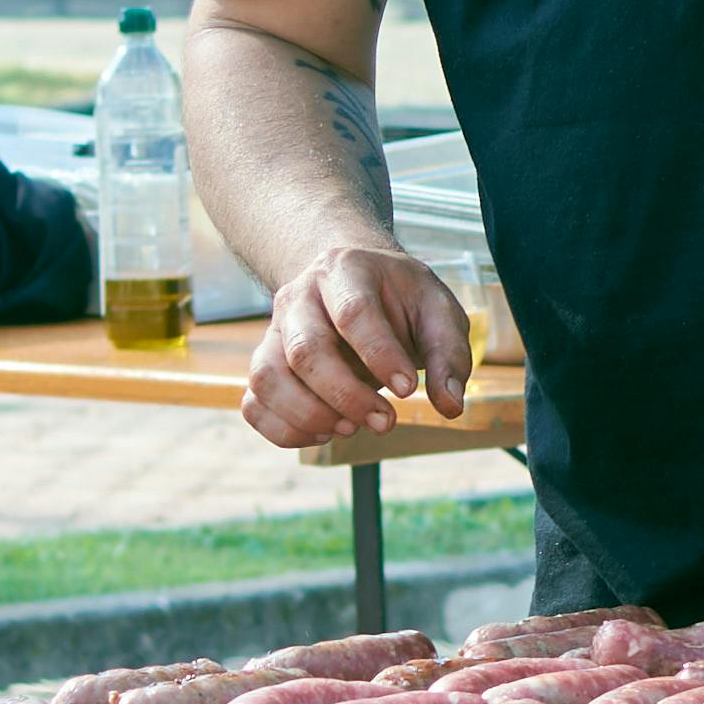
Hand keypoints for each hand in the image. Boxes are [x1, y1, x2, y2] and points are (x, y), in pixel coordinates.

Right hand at [242, 240, 481, 447]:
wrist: (352, 283)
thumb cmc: (399, 300)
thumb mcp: (437, 312)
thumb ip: (448, 355)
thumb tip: (450, 405)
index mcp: (345, 270)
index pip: (352, 313)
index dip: (379, 355)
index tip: (408, 390)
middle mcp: (299, 296)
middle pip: (305, 349)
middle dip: (346, 395)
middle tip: (386, 421)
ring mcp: (275, 331)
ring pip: (268, 377)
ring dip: (309, 415)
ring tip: (350, 428)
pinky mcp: (264, 364)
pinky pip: (253, 403)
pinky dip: (283, 430)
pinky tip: (325, 433)